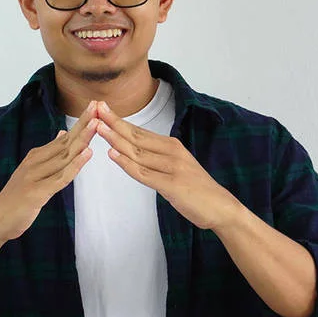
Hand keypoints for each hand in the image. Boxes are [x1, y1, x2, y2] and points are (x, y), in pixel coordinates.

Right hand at [0, 101, 98, 243]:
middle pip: (66, 142)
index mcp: (36, 156)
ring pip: (64, 156)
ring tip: (97, 123)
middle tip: (98, 106)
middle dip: (84, 124)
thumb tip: (62, 134)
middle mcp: (35, 162)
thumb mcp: (32, 171)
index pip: (64, 137)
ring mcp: (35, 176)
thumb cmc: (16, 198)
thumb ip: (48, 154)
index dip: (81, 123)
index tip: (95, 106)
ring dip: (82, 139)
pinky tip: (87, 154)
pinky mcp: (37, 192)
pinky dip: (75, 165)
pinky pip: (60, 178)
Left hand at [94, 101, 239, 229]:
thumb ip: (157, 158)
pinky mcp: (173, 185)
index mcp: (172, 146)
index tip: (102, 108)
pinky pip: (144, 173)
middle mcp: (172, 152)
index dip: (119, 120)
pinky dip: (127, 163)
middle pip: (136, 136)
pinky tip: (113, 154)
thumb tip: (135, 150)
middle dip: (114, 122)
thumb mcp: (176, 167)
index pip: (139, 131)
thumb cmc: (196, 189)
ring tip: (98, 127)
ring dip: (116, 139)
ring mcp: (173, 168)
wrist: (221, 208)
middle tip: (95, 109)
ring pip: (138, 152)